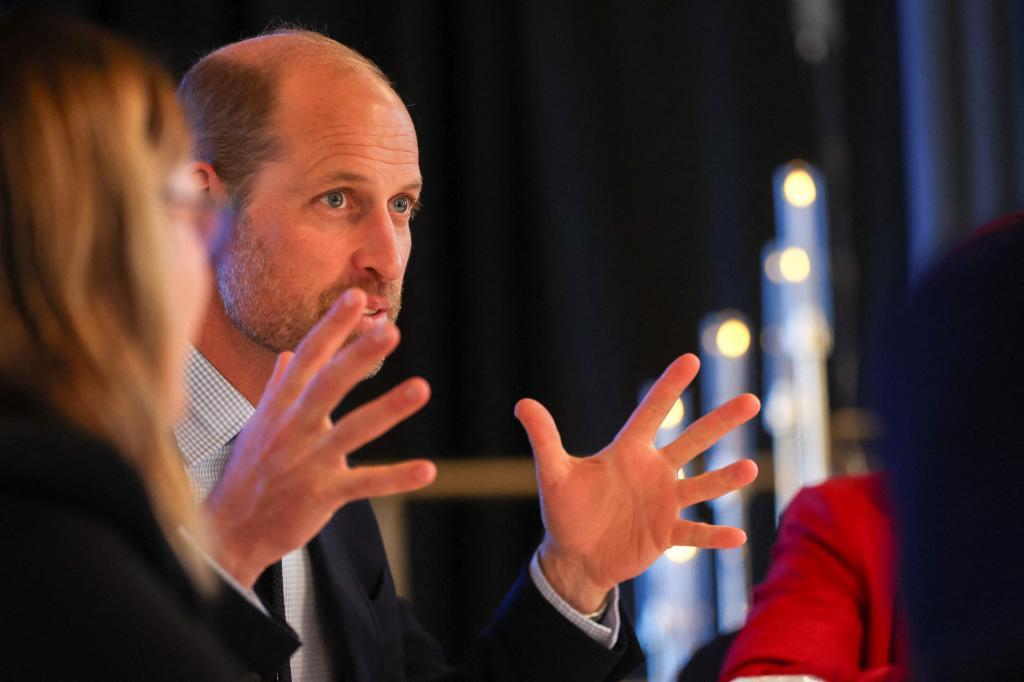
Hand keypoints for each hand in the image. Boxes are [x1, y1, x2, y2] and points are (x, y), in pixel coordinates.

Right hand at [203, 288, 435, 586]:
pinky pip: (363, 484)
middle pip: (328, 385)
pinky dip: (395, 478)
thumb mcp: (259, 424)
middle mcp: (292, 428)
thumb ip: (277, 387)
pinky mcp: (321, 496)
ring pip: (352, 431)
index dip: (331, 326)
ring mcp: (307, 462)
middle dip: (358, 356)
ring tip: (421, 388)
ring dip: (388, 409)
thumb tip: (287, 355)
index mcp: (279, 406)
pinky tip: (427, 470)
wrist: (227, 531)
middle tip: (390, 330)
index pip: (307, 356)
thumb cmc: (247, 473)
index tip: (355, 296)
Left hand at [515, 354, 758, 612]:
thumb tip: (521, 403)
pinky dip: (714, 536)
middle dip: (719, 421)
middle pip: (691, 441)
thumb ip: (544, 439)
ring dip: (724, 478)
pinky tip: (738, 536)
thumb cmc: (566, 511)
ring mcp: (663, 503)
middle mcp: (653, 472)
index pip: (652, 412)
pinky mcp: (665, 534)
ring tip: (750, 468)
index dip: (669, 386)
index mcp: (628, 452)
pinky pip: (694, 534)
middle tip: (750, 400)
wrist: (575, 555)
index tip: (690, 359)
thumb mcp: (554, 474)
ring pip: (701, 486)